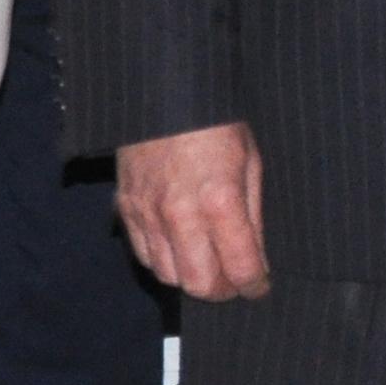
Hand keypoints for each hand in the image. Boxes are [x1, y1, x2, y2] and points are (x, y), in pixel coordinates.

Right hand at [117, 121, 269, 299]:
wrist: (165, 94)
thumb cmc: (216, 123)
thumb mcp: (250, 162)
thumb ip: (252, 215)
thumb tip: (257, 258)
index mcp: (220, 201)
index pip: (240, 267)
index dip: (254, 285)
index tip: (259, 286)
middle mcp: (180, 214)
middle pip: (199, 284)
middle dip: (221, 290)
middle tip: (233, 281)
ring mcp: (148, 213)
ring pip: (168, 276)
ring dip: (191, 277)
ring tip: (207, 265)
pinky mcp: (126, 207)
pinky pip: (143, 255)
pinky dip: (163, 261)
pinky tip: (179, 248)